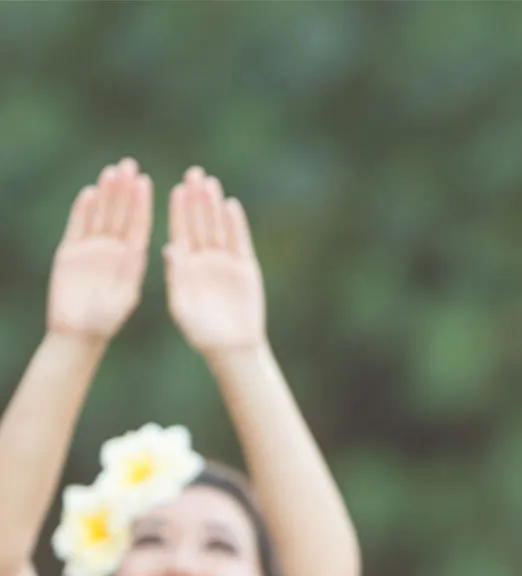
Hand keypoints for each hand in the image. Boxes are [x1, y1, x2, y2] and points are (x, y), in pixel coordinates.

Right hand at [46, 159, 150, 341]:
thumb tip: (150, 250)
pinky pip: (77, 227)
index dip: (142, 204)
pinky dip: (82, 211)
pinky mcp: (69, 252)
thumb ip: (134, 273)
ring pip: (99, 216)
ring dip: (105, 194)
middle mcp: (113, 251)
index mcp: (132, 261)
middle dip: (125, 190)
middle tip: (129, 164)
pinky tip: (89, 194)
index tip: (146, 182)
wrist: (79, 332)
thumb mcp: (126, 297)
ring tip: (111, 171)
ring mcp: (91, 250)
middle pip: (119, 215)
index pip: (139, 226)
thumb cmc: (107, 321)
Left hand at [164, 167, 265, 355]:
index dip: (178, 210)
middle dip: (197, 198)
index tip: (176, 189)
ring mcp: (225, 263)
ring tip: (211, 183)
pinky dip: (236, 226)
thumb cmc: (201, 333)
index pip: (180, 231)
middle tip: (194, 173)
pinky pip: (240, 243)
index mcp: (185, 266)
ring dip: (214, 206)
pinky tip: (232, 207)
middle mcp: (204, 260)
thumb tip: (168, 249)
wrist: (231, 348)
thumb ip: (176, 277)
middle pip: (200, 223)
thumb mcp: (181, 305)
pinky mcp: (246, 270)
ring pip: (219, 228)